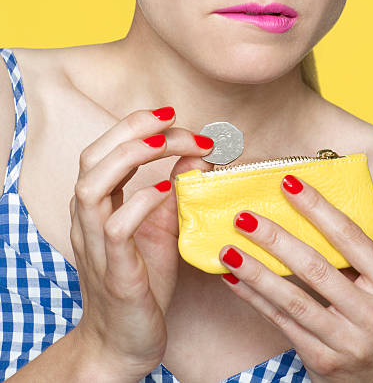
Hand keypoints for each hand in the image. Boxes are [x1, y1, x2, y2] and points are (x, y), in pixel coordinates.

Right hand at [69, 108, 213, 376]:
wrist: (124, 342)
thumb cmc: (142, 281)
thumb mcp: (162, 227)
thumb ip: (175, 190)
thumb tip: (198, 152)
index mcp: (99, 205)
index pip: (104, 150)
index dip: (134, 126)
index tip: (172, 116)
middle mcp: (88, 219)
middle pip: (92, 157)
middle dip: (132, 130)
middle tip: (173, 120)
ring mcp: (95, 245)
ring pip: (91, 187)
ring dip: (131, 157)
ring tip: (166, 145)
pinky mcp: (114, 272)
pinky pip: (116, 229)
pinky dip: (141, 202)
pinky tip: (166, 191)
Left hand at [219, 174, 372, 382]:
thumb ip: (356, 262)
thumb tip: (306, 215)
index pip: (351, 238)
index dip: (317, 208)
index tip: (288, 183)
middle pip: (316, 267)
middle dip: (275, 239)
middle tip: (244, 217)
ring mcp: (349, 343)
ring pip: (293, 299)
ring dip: (256, 271)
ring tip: (228, 249)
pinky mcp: (323, 362)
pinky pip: (282, 323)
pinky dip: (255, 299)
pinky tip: (234, 280)